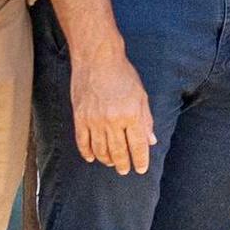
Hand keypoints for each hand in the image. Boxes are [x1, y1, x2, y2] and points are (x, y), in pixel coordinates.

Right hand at [68, 48, 158, 176]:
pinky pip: (82, 141)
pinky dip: (87, 152)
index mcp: (131, 115)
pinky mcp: (79, 117)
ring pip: (100, 150)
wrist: (97, 59)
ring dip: (107, 160)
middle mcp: (112, 120)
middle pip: (118, 151)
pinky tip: (92, 158)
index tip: (141, 169)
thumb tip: (151, 141)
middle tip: (124, 170)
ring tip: (112, 164)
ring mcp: (94, 120)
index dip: (140, 160)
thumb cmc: (123, 75)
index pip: (137, 145)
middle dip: (123, 164)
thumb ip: (146, 120)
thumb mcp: (141, 96)